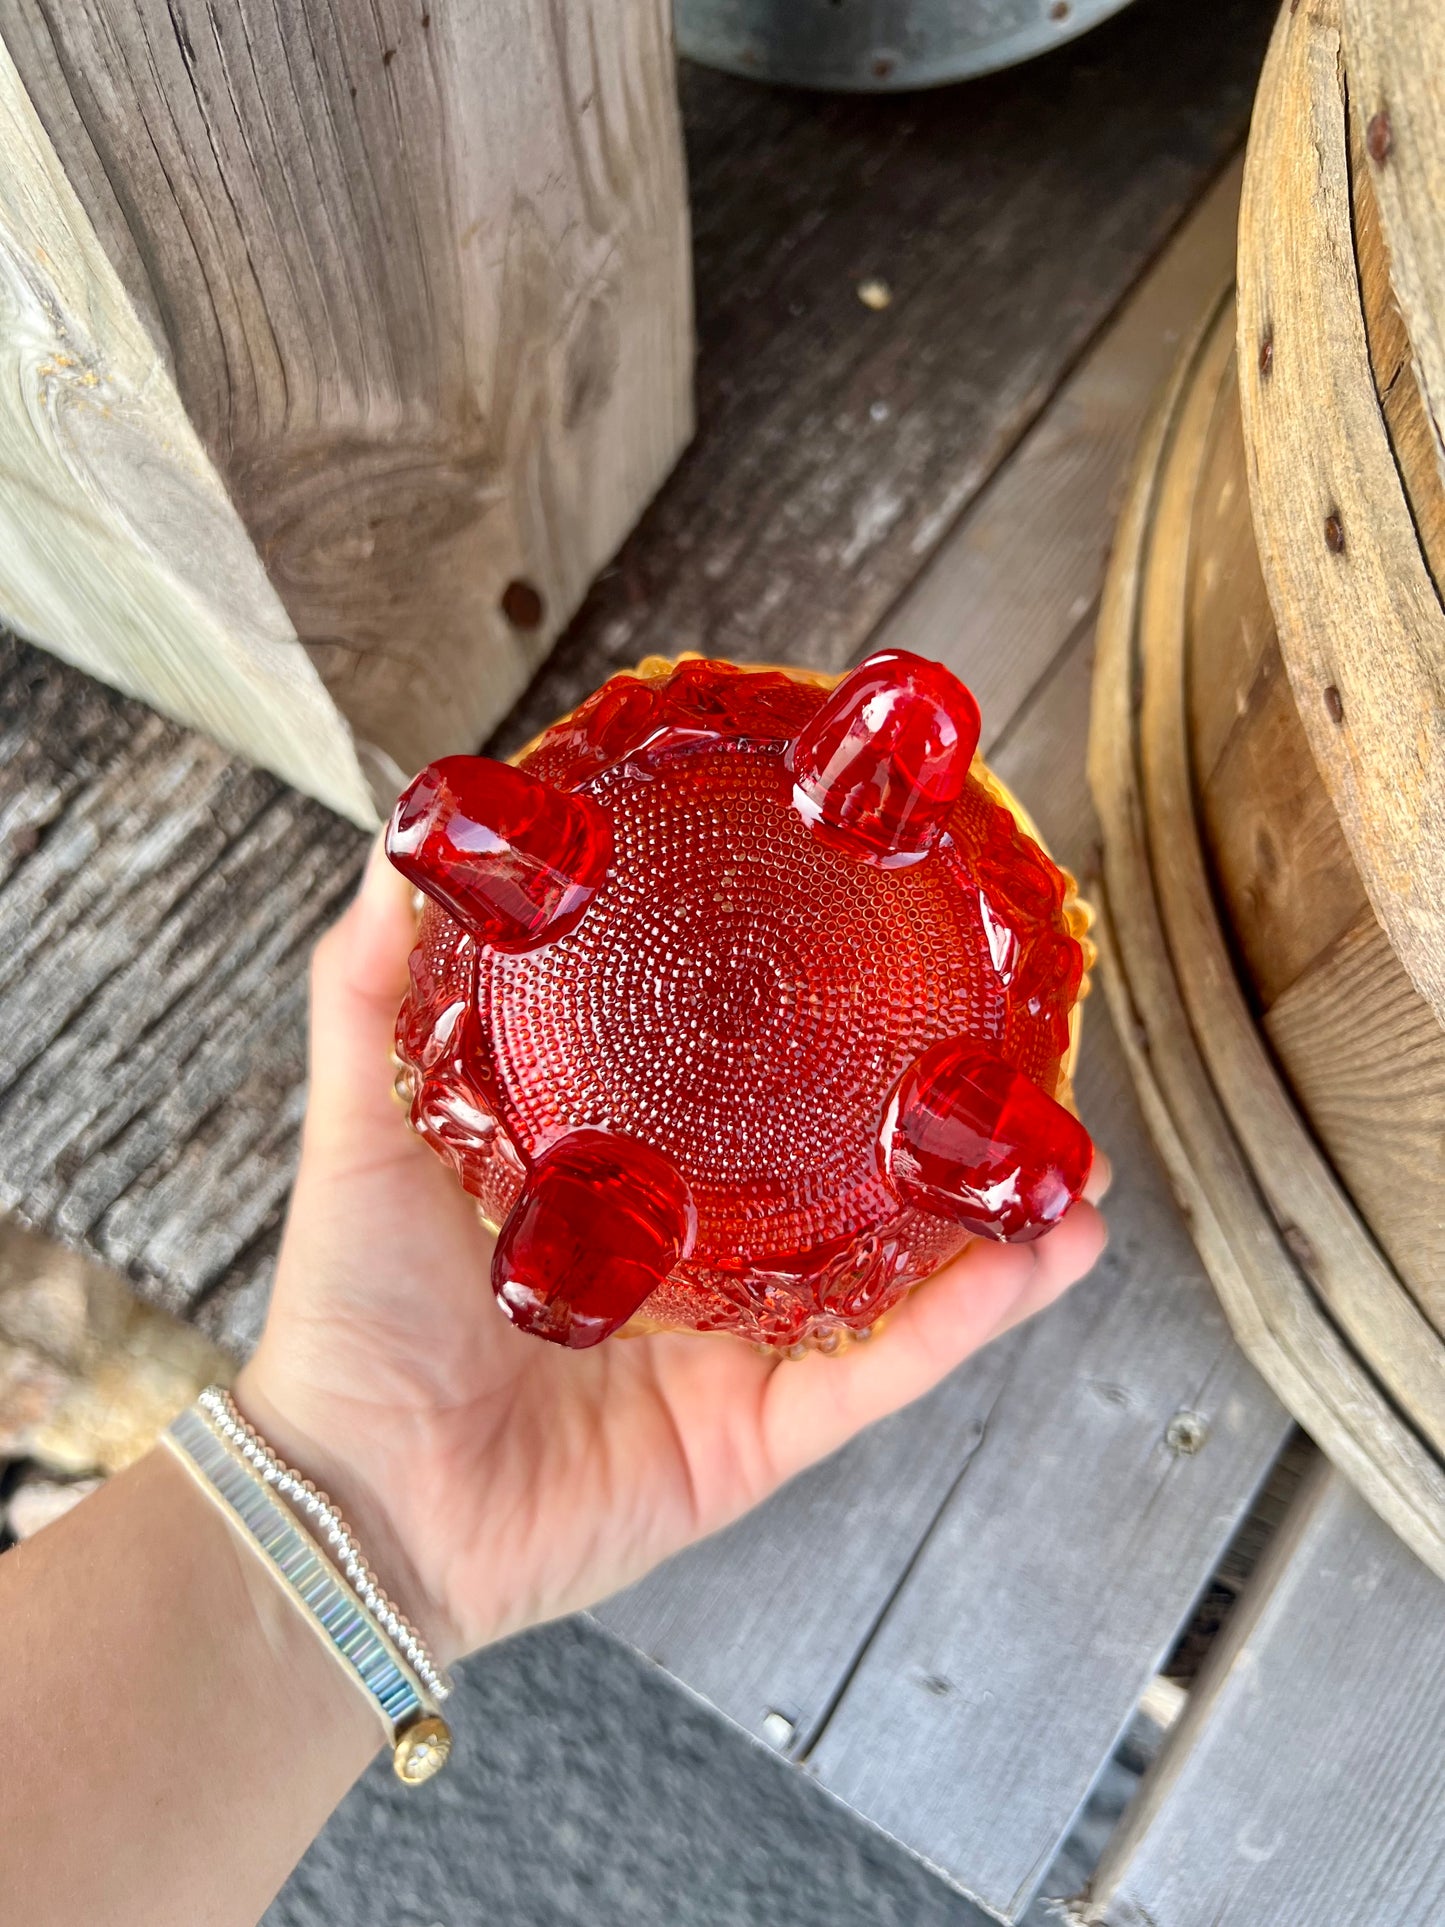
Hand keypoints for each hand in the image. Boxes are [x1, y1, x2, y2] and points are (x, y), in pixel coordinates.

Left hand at [239, 841, 1107, 1665]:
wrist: (355, 1502)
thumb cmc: (352, 1320)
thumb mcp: (362, 1125)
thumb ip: (372, 989)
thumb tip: (403, 841)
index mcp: (623, 1176)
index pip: (738, 1083)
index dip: (812, 1019)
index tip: (879, 936)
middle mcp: (697, 1252)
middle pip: (842, 1170)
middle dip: (934, 1114)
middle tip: (1010, 1041)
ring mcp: (740, 1343)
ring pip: (895, 1272)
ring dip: (995, 1215)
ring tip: (1070, 1150)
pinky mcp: (762, 1431)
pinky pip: (881, 1369)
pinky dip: (966, 1316)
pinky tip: (1041, 1250)